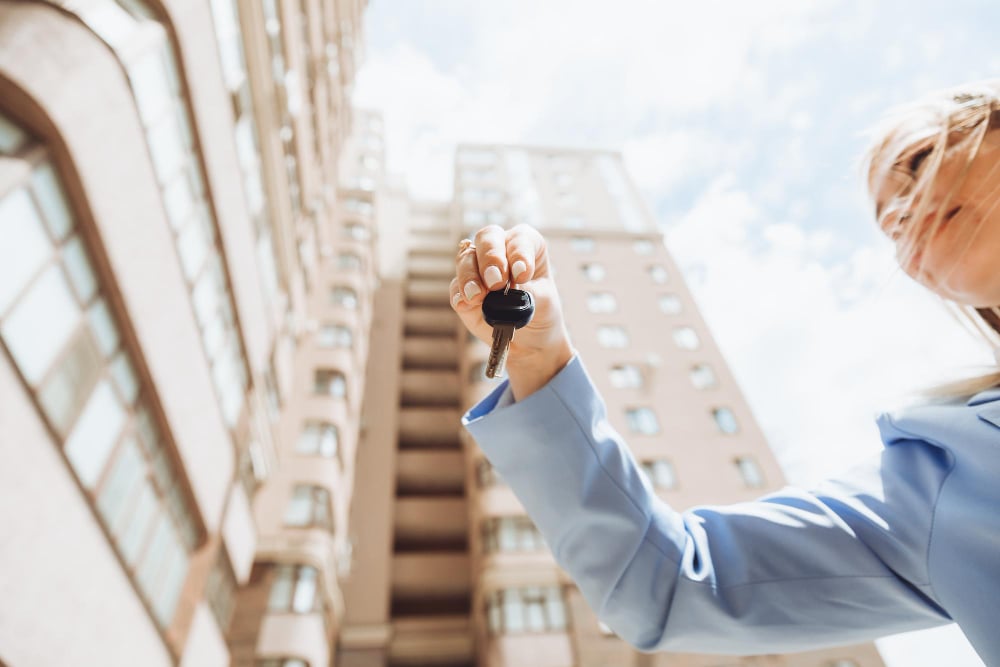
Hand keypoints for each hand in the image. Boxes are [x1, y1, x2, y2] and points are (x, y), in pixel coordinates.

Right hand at [450, 224, 574, 399]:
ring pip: (466, 258)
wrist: (530, 339)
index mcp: (525, 245)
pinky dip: (458, 294)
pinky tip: (466, 304)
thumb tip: (504, 292)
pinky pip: (455, 286)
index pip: (520, 238)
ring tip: (478, 295)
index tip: (522, 275)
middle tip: (496, 281)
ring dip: (470, 276)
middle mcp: (500, 250)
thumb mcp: (544, 303)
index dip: (519, 253)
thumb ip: (526, 292)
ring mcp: (478, 268)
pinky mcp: (463, 291)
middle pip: (487, 238)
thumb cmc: (541, 312)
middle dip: (490, 258)